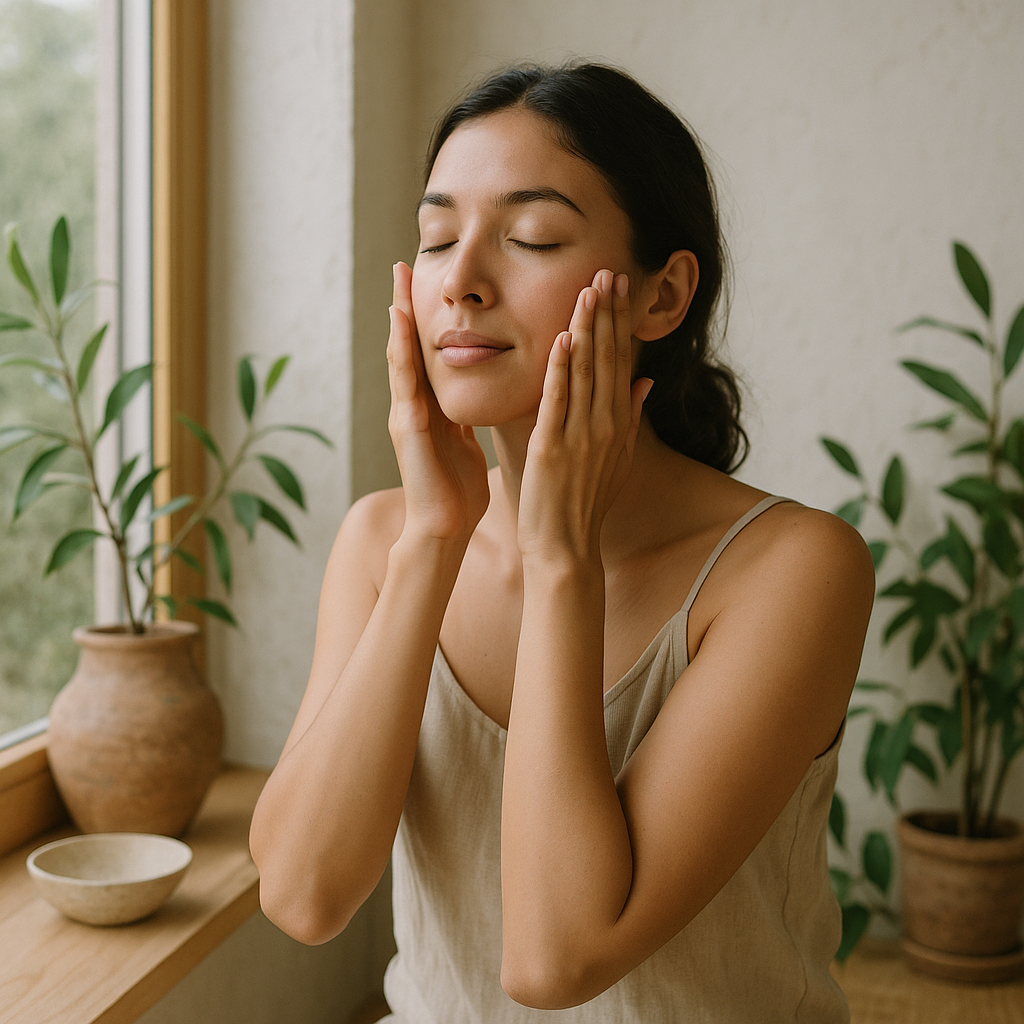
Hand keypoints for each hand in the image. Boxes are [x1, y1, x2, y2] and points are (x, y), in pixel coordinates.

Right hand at [387, 261, 489, 541]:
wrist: (445, 529)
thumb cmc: (457, 491)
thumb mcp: (464, 441)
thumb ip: (463, 417)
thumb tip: (476, 395)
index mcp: (431, 407)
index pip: (427, 354)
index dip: (427, 319)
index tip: (431, 282)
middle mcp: (413, 406)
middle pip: (408, 346)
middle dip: (406, 306)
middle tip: (405, 265)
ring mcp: (407, 414)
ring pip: (401, 356)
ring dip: (399, 318)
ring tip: (399, 281)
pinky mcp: (408, 427)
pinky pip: (405, 381)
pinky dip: (401, 350)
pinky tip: (401, 323)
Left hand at [518, 269, 652, 562]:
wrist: (566, 546)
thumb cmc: (586, 504)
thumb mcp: (618, 459)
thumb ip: (630, 418)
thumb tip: (645, 381)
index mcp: (617, 424)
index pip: (621, 362)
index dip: (620, 323)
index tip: (620, 288)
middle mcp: (604, 425)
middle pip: (607, 359)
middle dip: (607, 314)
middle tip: (608, 272)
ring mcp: (579, 436)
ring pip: (585, 373)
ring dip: (587, 329)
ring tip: (588, 291)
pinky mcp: (552, 449)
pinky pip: (557, 402)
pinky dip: (560, 370)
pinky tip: (562, 339)